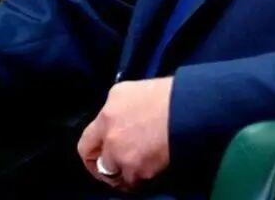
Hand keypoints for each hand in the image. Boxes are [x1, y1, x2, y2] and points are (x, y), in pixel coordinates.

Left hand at [77, 77, 172, 191]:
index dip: (93, 155)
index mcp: (107, 112)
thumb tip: (117, 124)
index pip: (87, 142)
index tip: (101, 159)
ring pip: (116, 175)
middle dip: (109, 169)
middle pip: (100, 163)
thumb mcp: (131, 92)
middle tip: (121, 169)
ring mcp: (121, 153)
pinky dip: (141, 178)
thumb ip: (117, 111)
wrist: (188, 108)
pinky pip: (134, 181)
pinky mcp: (137, 168)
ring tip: (141, 168)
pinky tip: (151, 170)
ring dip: (127, 174)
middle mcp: (109, 134)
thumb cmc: (167, 95)